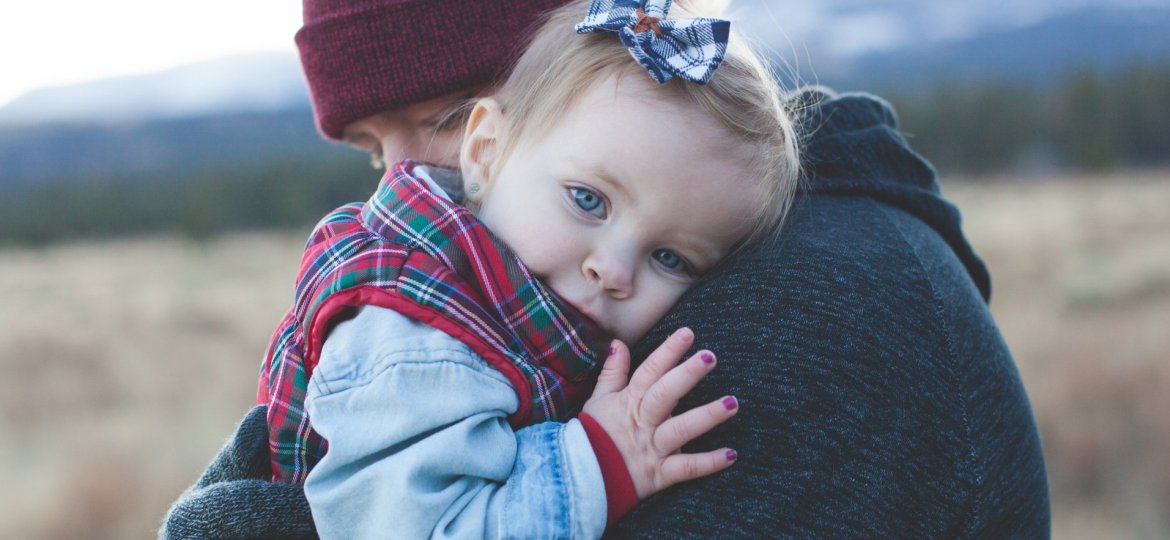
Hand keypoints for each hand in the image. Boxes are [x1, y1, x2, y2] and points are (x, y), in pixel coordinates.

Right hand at [581, 327, 738, 499]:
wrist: (584, 478)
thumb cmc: (594, 435)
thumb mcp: (598, 400)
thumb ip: (613, 372)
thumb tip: (619, 343)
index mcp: (629, 402)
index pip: (649, 372)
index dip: (667, 352)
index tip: (687, 333)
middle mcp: (643, 423)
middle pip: (665, 395)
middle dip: (687, 375)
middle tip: (709, 357)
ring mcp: (652, 448)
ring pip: (681, 430)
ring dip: (707, 416)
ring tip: (732, 403)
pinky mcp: (660, 474)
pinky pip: (687, 468)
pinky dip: (709, 463)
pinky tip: (731, 455)